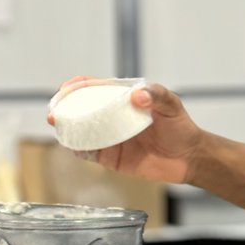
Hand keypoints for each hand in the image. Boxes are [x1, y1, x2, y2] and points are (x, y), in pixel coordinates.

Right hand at [48, 78, 202, 185]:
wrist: (189, 157)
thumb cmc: (181, 127)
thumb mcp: (172, 105)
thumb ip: (157, 96)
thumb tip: (136, 96)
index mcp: (122, 98)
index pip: (93, 88)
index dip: (75, 87)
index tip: (65, 90)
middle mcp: (111, 116)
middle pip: (80, 109)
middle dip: (63, 109)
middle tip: (55, 114)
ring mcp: (109, 137)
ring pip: (80, 131)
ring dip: (66, 129)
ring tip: (59, 129)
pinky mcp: (110, 158)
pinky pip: (88, 153)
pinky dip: (78, 150)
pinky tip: (73, 147)